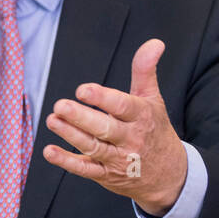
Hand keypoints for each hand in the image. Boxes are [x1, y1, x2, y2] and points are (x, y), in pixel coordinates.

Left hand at [43, 38, 187, 216]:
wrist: (169, 175)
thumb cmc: (154, 129)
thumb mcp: (152, 100)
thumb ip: (146, 71)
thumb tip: (155, 42)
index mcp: (142, 117)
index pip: (123, 106)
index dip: (103, 98)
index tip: (83, 89)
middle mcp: (130, 139)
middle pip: (105, 128)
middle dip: (81, 118)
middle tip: (59, 106)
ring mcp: (118, 159)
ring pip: (93, 148)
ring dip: (70, 135)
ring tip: (52, 120)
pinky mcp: (105, 175)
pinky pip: (85, 169)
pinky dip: (66, 161)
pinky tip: (49, 151)